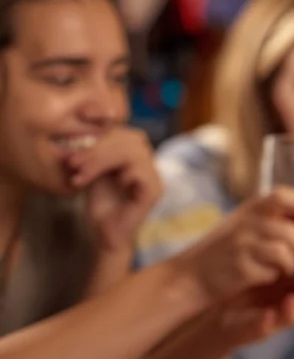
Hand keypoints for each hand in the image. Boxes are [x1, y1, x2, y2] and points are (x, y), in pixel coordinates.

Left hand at [66, 127, 161, 250]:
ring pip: (134, 151)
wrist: (106, 235)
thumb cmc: (100, 205)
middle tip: (73, 162)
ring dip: (101, 159)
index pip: (124, 130)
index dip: (104, 124)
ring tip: (80, 173)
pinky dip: (117, 173)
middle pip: (131, 137)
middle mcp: (148, 163)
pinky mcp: (154, 191)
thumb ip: (92, 152)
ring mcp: (154, 176)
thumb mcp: (91, 171)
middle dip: (98, 146)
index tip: (80, 125)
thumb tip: (76, 129)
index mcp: (135, 155)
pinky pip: (140, 171)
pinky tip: (100, 183)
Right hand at [171, 187, 293, 304]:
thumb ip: (273, 219)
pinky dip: (279, 273)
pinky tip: (269, 275)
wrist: (189, 276)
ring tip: (285, 268)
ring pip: (289, 249)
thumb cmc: (222, 252)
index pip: (283, 197)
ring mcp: (244, 243)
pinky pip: (277, 266)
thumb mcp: (244, 226)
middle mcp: (247, 221)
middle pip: (293, 229)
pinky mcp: (243, 265)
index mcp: (249, 208)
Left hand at [212, 253, 293, 346]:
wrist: (213, 304)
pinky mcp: (255, 328)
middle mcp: (290, 299)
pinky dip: (267, 323)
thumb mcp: (262, 254)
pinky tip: (266, 315)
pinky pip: (264, 328)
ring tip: (292, 299)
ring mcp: (274, 315)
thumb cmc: (242, 276)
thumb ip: (283, 239)